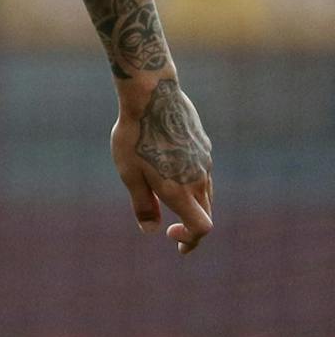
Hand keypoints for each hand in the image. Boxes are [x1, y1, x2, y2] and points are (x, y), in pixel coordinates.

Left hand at [111, 78, 213, 255]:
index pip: (201, 227)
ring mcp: (204, 160)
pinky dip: (193, 182)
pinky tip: (173, 171)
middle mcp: (198, 178)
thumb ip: (142, 204)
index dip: (190, 240)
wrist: (152, 97)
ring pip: (206, 192)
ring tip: (171, 202)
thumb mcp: (129, 174)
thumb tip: (151, 230)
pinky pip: (203, 171)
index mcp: (180, 190)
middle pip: (206, 213)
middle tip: (175, 233)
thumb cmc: (134, 136)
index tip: (171, 235)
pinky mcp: (204, 144)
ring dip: (193, 204)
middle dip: (193, 228)